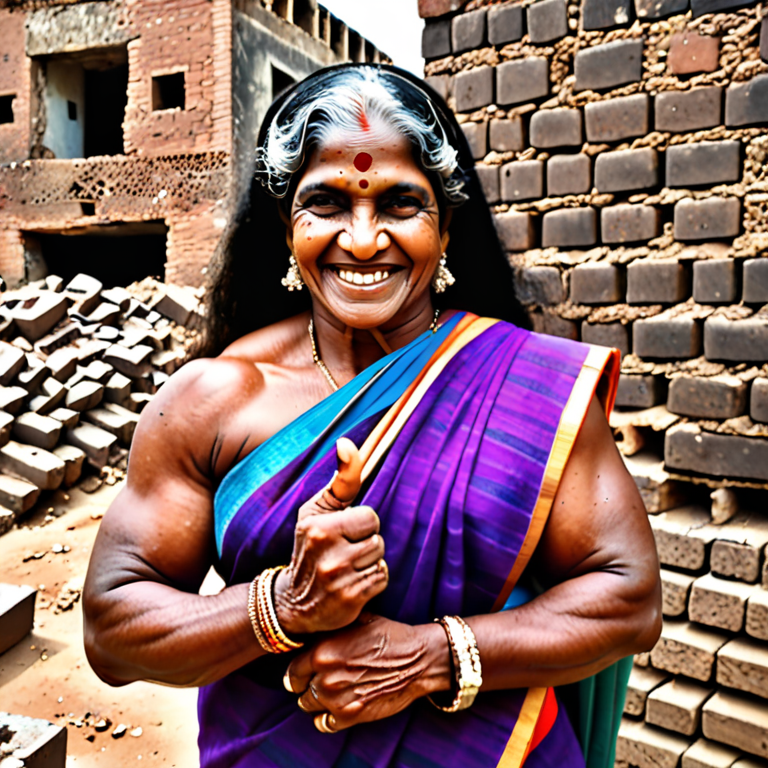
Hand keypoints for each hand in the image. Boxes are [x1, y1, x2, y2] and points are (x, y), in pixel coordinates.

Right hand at [274, 439, 388, 635]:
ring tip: (348, 569)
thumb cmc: (313, 545)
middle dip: (367, 544)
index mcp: (318, 525)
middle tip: (345, 553)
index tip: (344, 534)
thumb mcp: (319, 509)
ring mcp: (336, 578)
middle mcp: (325, 550)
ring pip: (380, 559)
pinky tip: (353, 585)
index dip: (361, 524)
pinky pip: (381, 579)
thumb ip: (341, 478)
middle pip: (377, 538)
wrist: (293, 602)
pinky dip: (373, 582)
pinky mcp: (348, 600)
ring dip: (370, 564)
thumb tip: (346, 442)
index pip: (369, 516)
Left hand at [284, 614, 451, 731]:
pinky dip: (326, 717)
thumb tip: (316, 625)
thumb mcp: (357, 620)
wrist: (417, 660)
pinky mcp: (351, 716)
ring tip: (330, 691)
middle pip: (299, 690)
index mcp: (322, 652)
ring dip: (316, 700)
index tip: (303, 670)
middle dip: (307, 684)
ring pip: (309, 706)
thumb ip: (332, 628)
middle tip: (320, 678)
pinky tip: (336, 706)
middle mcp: (325, 678)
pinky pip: (323, 724)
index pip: (292, 670)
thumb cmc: (389, 636)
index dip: (298, 670)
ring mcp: (337, 700)